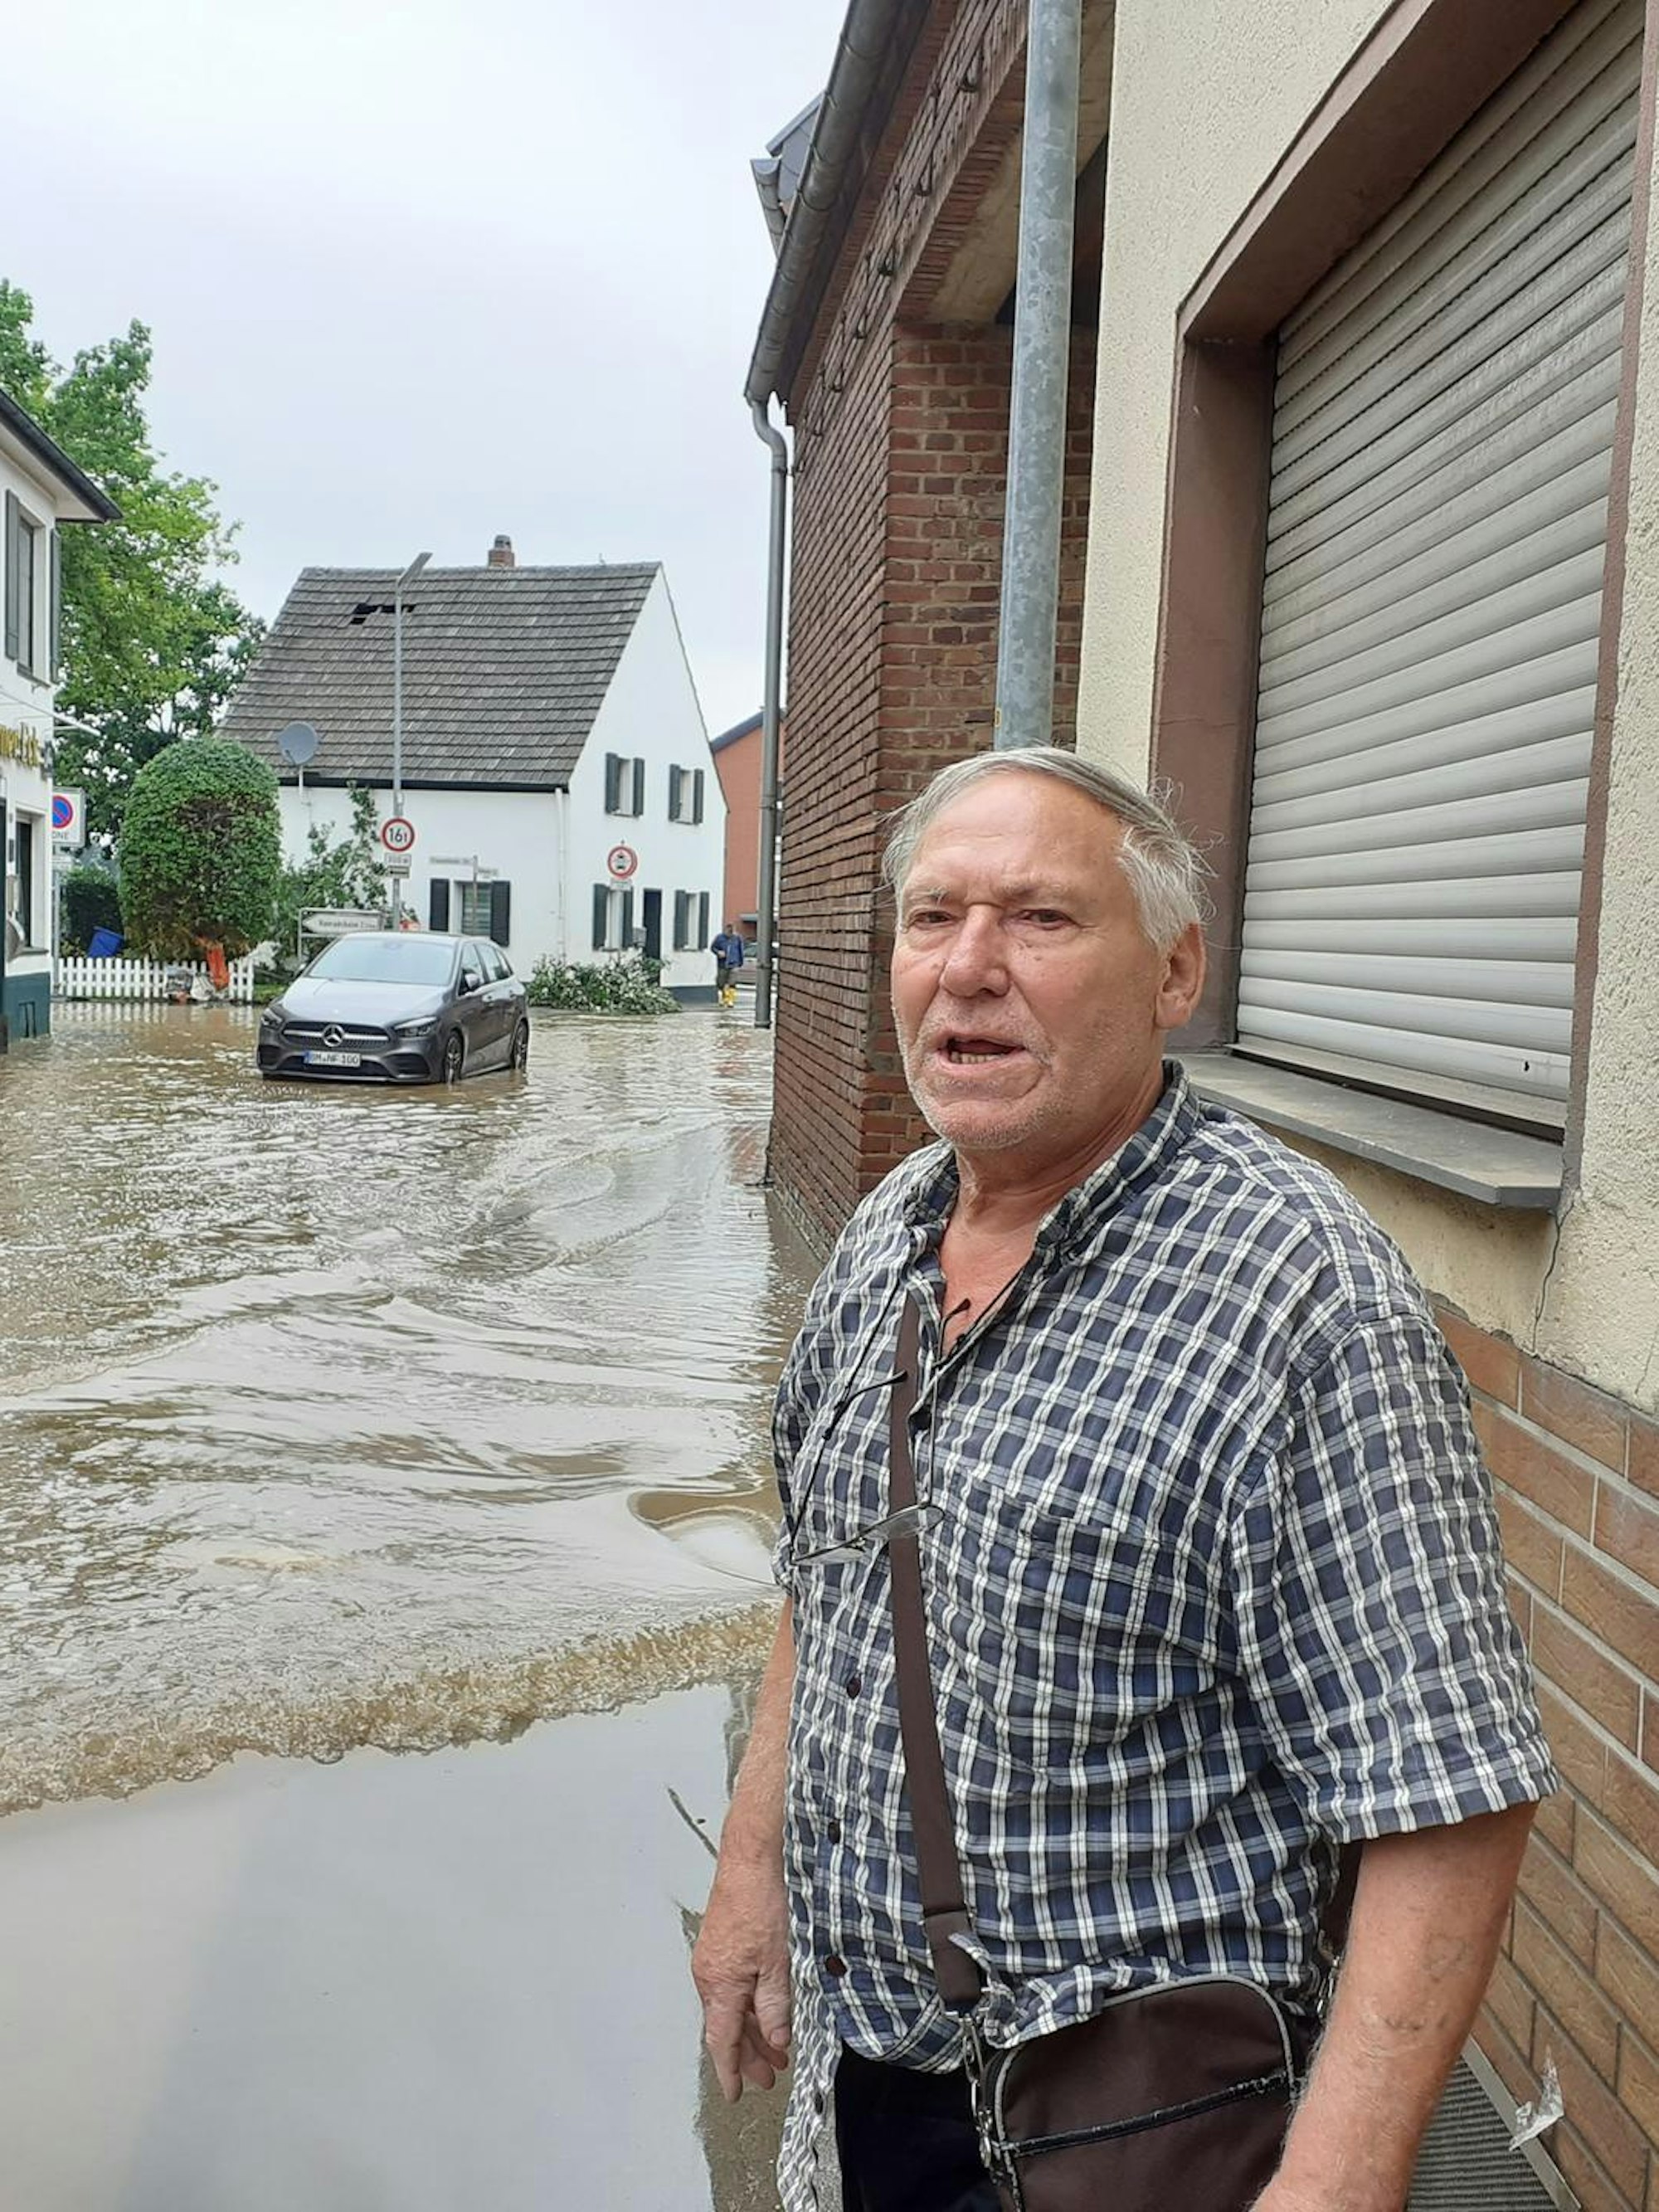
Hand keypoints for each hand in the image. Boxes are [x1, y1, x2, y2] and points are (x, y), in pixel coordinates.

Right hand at [691, 1848, 792, 2101]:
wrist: (750, 1858)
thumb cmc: (761, 1902)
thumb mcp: (777, 1961)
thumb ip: (774, 2005)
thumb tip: (776, 2040)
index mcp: (719, 1984)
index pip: (722, 2041)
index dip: (730, 2071)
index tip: (735, 2094)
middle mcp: (708, 1975)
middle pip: (725, 2027)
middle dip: (748, 2054)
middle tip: (770, 2074)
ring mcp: (711, 1958)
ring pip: (729, 2007)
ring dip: (750, 2029)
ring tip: (775, 2046)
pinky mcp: (718, 1944)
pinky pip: (729, 1987)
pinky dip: (746, 2004)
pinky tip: (764, 2009)